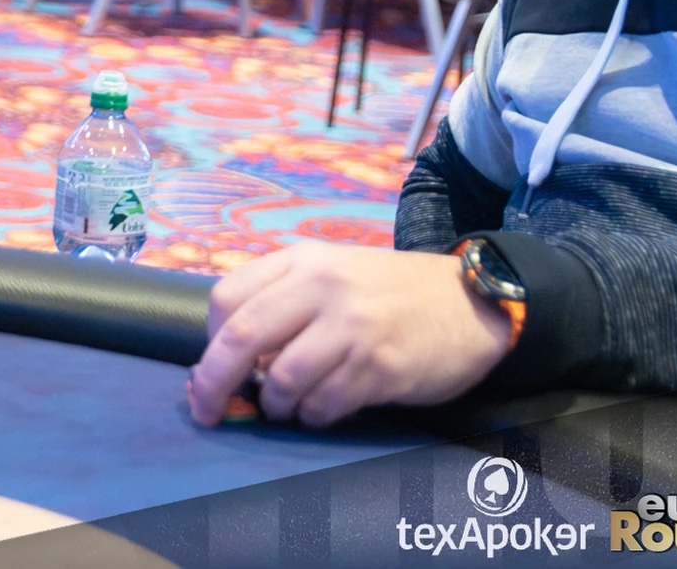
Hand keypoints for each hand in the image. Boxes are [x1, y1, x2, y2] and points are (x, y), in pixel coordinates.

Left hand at [186, 243, 511, 428]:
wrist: (471, 301)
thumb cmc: (388, 294)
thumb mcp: (331, 276)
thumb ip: (283, 304)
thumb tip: (228, 363)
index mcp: (302, 261)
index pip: (227, 298)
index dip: (210, 339)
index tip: (212, 365)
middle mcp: (323, 287)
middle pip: (242, 336)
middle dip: (213, 382)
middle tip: (205, 410)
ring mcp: (353, 327)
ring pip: (283, 378)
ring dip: (274, 404)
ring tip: (286, 406)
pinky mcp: (381, 366)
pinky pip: (325, 404)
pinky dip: (314, 416)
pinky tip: (323, 409)